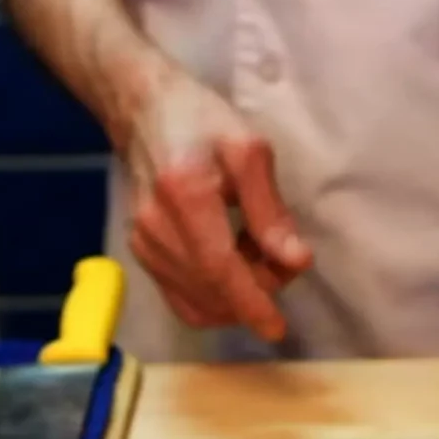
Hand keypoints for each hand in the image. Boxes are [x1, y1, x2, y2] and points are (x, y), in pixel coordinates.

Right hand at [122, 63, 312, 340]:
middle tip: (282, 259)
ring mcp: (145, 246)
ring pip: (199, 302)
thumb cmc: (202, 122)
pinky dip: (216, 297)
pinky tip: (233, 267)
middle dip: (257, 292)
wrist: (142, 109)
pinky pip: (184, 299)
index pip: (220, 269)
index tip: (277, 329)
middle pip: (214, 291)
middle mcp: (157, 229)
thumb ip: (272, 211)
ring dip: (238, 296)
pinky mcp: (143, 255)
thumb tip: (296, 261)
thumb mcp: (249, 152)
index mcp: (185, 198)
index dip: (251, 304)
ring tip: (256, 256)